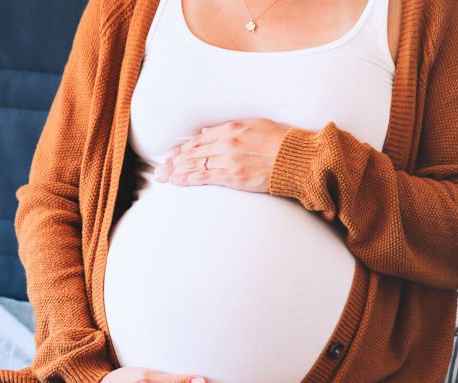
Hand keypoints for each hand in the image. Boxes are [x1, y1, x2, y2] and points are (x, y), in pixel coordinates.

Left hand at [154, 118, 293, 192]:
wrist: (296, 159)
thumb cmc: (281, 143)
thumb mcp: (255, 125)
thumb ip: (229, 129)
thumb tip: (206, 133)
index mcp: (232, 128)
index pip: (200, 140)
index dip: (183, 148)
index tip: (172, 155)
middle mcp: (227, 142)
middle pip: (193, 152)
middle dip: (174, 161)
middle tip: (161, 169)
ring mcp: (229, 160)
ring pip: (195, 165)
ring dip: (176, 171)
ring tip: (163, 177)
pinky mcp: (233, 176)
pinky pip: (204, 177)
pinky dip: (188, 179)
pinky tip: (177, 182)